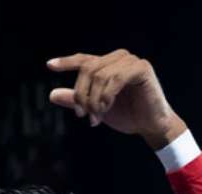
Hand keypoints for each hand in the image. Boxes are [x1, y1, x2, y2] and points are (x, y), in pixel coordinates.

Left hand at [47, 50, 185, 148]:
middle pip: (88, 68)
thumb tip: (51, 94)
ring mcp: (131, 61)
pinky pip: (115, 79)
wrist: (151, 126)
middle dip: (81, 94)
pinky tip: (106, 108)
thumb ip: (76, 100)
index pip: (84, 60)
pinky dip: (106, 96)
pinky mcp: (141, 68)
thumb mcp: (96, 108)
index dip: (66, 62)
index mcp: (107, 65)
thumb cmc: (127, 116)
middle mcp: (118, 58)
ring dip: (94, 99)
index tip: (50, 66)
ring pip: (99, 75)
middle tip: (82, 115)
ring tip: (95, 118)